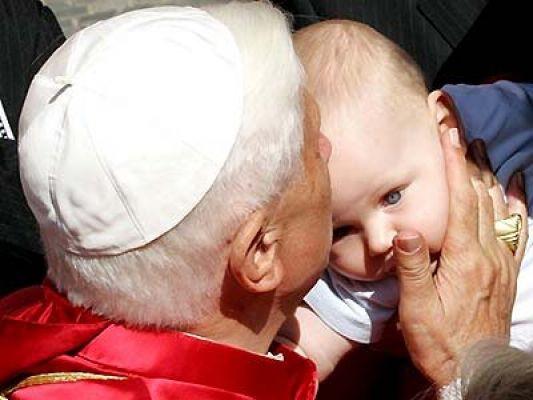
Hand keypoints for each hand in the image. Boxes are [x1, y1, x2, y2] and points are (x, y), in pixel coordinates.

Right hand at [394, 128, 527, 385]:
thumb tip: (406, 230)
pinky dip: (515, 204)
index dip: (454, 166)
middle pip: (480, 196)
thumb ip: (413, 268)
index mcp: (464, 259)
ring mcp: (501, 262)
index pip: (460, 201)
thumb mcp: (418, 309)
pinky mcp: (506, 272)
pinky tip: (515, 188)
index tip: (449, 135)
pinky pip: (515, 230)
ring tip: (482, 147)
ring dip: (488, 174)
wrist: (473, 369)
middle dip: (469, 160)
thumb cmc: (439, 341)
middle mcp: (487, 255)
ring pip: (497, 208)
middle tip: (461, 129)